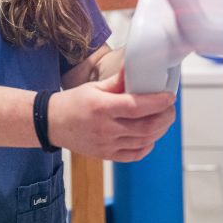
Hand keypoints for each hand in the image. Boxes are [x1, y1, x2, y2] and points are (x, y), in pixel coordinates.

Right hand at [47, 68, 175, 161]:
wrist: (52, 124)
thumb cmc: (73, 102)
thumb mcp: (93, 86)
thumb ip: (117, 80)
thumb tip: (135, 66)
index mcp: (102, 108)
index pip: (137, 106)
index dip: (158, 102)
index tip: (169, 96)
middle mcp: (105, 129)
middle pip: (146, 127)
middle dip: (165, 117)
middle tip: (170, 108)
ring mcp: (106, 145)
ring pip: (144, 141)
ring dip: (160, 130)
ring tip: (164, 119)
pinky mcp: (106, 156)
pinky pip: (134, 155)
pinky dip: (147, 146)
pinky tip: (151, 136)